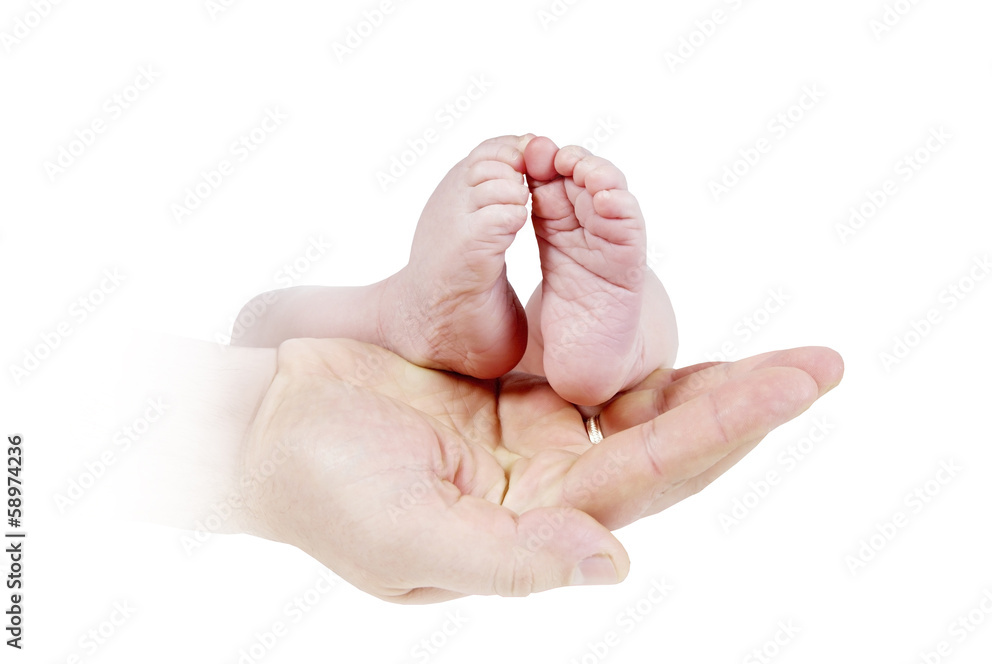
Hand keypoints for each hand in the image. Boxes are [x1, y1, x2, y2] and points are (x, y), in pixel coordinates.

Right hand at [238, 338, 841, 602]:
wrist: (268, 429)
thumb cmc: (324, 493)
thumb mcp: (409, 540)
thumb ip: (510, 559)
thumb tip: (613, 566)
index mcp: (538, 526)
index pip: (650, 477)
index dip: (724, 430)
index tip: (793, 386)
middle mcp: (551, 487)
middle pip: (666, 441)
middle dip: (744, 406)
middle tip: (821, 364)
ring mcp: (534, 438)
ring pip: (638, 403)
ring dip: (710, 380)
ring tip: (789, 359)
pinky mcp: (507, 392)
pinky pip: (587, 365)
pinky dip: (636, 345)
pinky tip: (680, 330)